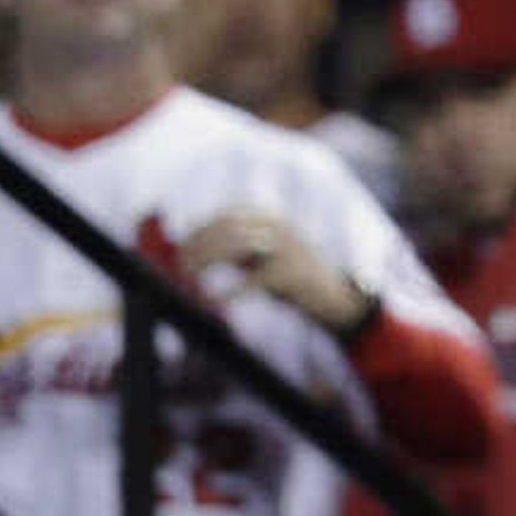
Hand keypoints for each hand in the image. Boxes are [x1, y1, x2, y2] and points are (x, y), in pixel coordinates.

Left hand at [186, 205, 370, 333]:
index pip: (226, 215)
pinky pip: (253, 280)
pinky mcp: (291, 273)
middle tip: (181, 266)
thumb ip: (234, 250)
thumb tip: (195, 247)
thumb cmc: (291, 279)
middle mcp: (278, 227)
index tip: (182, 248)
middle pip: (227, 228)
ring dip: (208, 261)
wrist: (334, 298)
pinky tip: (216, 300)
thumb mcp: (261, 258)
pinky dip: (231, 290)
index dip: (200, 230)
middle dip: (199, 245)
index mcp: (270, 218)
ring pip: (236, 246)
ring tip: (190, 277)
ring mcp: (286, 248)